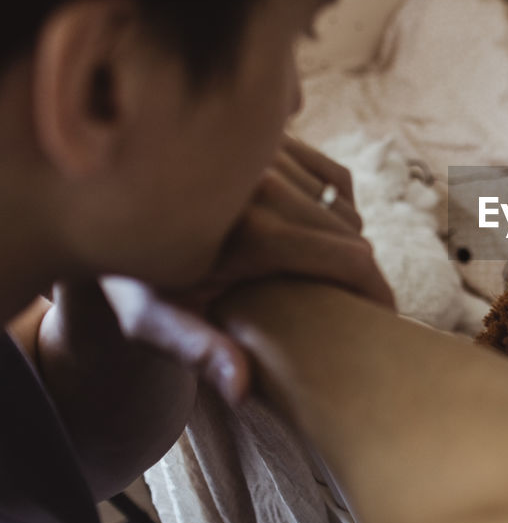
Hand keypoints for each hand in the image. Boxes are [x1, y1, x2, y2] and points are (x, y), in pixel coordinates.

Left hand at [41, 136, 395, 404]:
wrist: (105, 205)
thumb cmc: (132, 273)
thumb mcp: (153, 319)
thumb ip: (199, 350)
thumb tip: (243, 388)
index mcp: (251, 230)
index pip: (350, 259)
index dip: (378, 291)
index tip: (386, 316)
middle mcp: (265, 180)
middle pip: (350, 231)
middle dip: (359, 270)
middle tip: (354, 304)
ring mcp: (271, 151)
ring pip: (344, 203)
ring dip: (344, 237)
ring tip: (325, 270)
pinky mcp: (273, 134)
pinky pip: (331, 175)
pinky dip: (335, 203)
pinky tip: (311, 229)